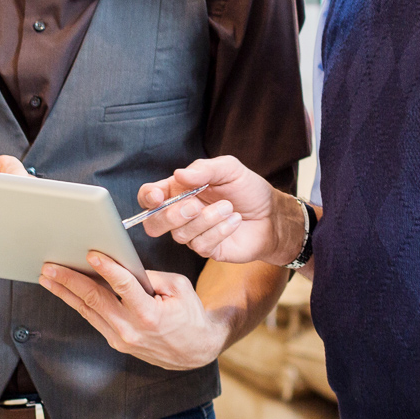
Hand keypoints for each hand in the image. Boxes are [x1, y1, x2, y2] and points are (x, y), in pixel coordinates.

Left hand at [38, 253, 228, 369]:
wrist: (195, 351)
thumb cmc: (189, 315)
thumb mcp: (178, 288)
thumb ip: (149, 276)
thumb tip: (120, 264)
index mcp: (150, 315)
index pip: (124, 287)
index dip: (107, 269)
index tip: (91, 254)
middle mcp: (132, 330)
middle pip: (94, 300)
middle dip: (70, 280)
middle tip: (50, 266)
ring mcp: (121, 339)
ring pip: (87, 311)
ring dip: (65, 292)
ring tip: (47, 277)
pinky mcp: (116, 342)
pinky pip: (93, 318)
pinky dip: (78, 303)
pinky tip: (65, 291)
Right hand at [136, 156, 302, 266]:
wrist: (272, 214)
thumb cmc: (248, 189)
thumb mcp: (229, 169)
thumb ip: (204, 169)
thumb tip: (179, 174)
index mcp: (178, 191)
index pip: (149, 196)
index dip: (148, 197)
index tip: (158, 196)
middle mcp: (180, 214)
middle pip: (154, 223)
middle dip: (171, 216)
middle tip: (195, 205)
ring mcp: (192, 234)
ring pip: (180, 235)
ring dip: (206, 220)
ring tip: (229, 207)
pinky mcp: (207, 249)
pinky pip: (201, 245)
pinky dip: (219, 231)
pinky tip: (234, 220)